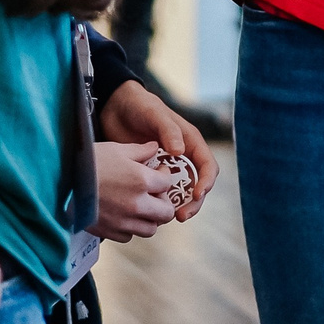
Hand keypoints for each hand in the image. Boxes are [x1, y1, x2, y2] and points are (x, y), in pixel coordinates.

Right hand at [91, 142, 179, 239]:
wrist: (61, 182)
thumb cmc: (88, 163)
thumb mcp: (117, 149)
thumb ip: (140, 151)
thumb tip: (154, 148)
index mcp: (142, 181)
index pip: (168, 183)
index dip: (165, 175)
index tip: (159, 172)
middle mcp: (137, 204)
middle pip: (166, 213)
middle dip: (164, 202)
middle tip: (156, 193)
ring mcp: (123, 221)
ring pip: (150, 229)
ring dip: (150, 218)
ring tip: (141, 207)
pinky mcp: (109, 232)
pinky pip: (129, 236)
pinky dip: (131, 228)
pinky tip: (124, 215)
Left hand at [98, 79, 218, 218]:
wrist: (115, 108)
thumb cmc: (139, 106)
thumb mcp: (153, 114)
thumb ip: (168, 130)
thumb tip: (180, 151)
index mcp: (190, 141)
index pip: (207, 165)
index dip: (206, 181)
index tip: (196, 194)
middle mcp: (183, 156)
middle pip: (197, 184)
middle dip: (194, 202)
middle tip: (181, 215)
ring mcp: (168, 166)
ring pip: (181, 192)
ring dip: (179, 206)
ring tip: (169, 217)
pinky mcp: (153, 173)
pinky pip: (162, 192)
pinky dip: (161, 202)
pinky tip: (152, 210)